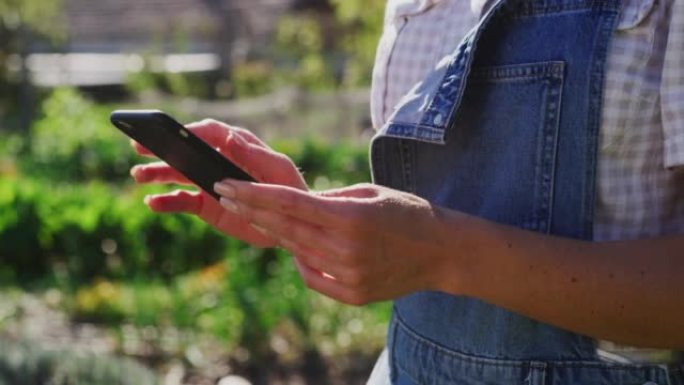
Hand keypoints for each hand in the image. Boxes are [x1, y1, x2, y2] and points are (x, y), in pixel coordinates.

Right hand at [130, 119, 306, 246]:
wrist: (290, 223)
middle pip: (184, 150)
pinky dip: (165, 202)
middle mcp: (217, 160)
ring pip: (177, 175)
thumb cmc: (289, 189)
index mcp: (235, 145)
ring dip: (156, 174)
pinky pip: (180, 201)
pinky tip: (152, 203)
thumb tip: (228, 135)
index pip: (209, 132)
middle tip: (138, 146)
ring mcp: (208, 182)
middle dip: (160, 148)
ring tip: (138, 176)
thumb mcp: (277, 169)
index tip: (172, 134)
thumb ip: (253, 153)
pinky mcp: (205, 205)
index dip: (189, 130)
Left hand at [213, 181, 463, 304]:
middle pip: (285, 229)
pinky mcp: (352, 295)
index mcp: (349, 217)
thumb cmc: (408, 212)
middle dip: (251, 210)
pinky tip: (296, 247)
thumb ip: (329, 198)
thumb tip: (294, 201)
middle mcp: (345, 249)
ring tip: (255, 215)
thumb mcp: (370, 192)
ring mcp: (348, 276)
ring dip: (274, 233)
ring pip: (296, 253)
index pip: (290, 204)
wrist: (442, 252)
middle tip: (226, 195)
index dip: (255, 194)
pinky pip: (312, 277)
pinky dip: (301, 261)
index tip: (228, 185)